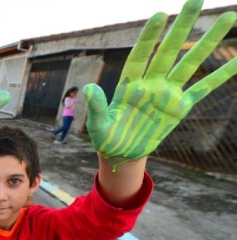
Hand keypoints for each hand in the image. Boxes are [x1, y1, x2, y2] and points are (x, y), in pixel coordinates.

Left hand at [84, 0, 236, 163]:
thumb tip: (87, 88)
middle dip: (183, 26)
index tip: (160, 14)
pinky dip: (221, 75)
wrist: (122, 153)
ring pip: (191, 63)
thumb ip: (96, 107)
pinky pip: (203, 89)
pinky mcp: (179, 108)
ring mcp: (167, 93)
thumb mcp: (98, 125)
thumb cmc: (106, 137)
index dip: (149, 36)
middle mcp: (151, 83)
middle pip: (169, 50)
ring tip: (229, 17)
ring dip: (208, 42)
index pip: (141, 54)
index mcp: (129, 84)